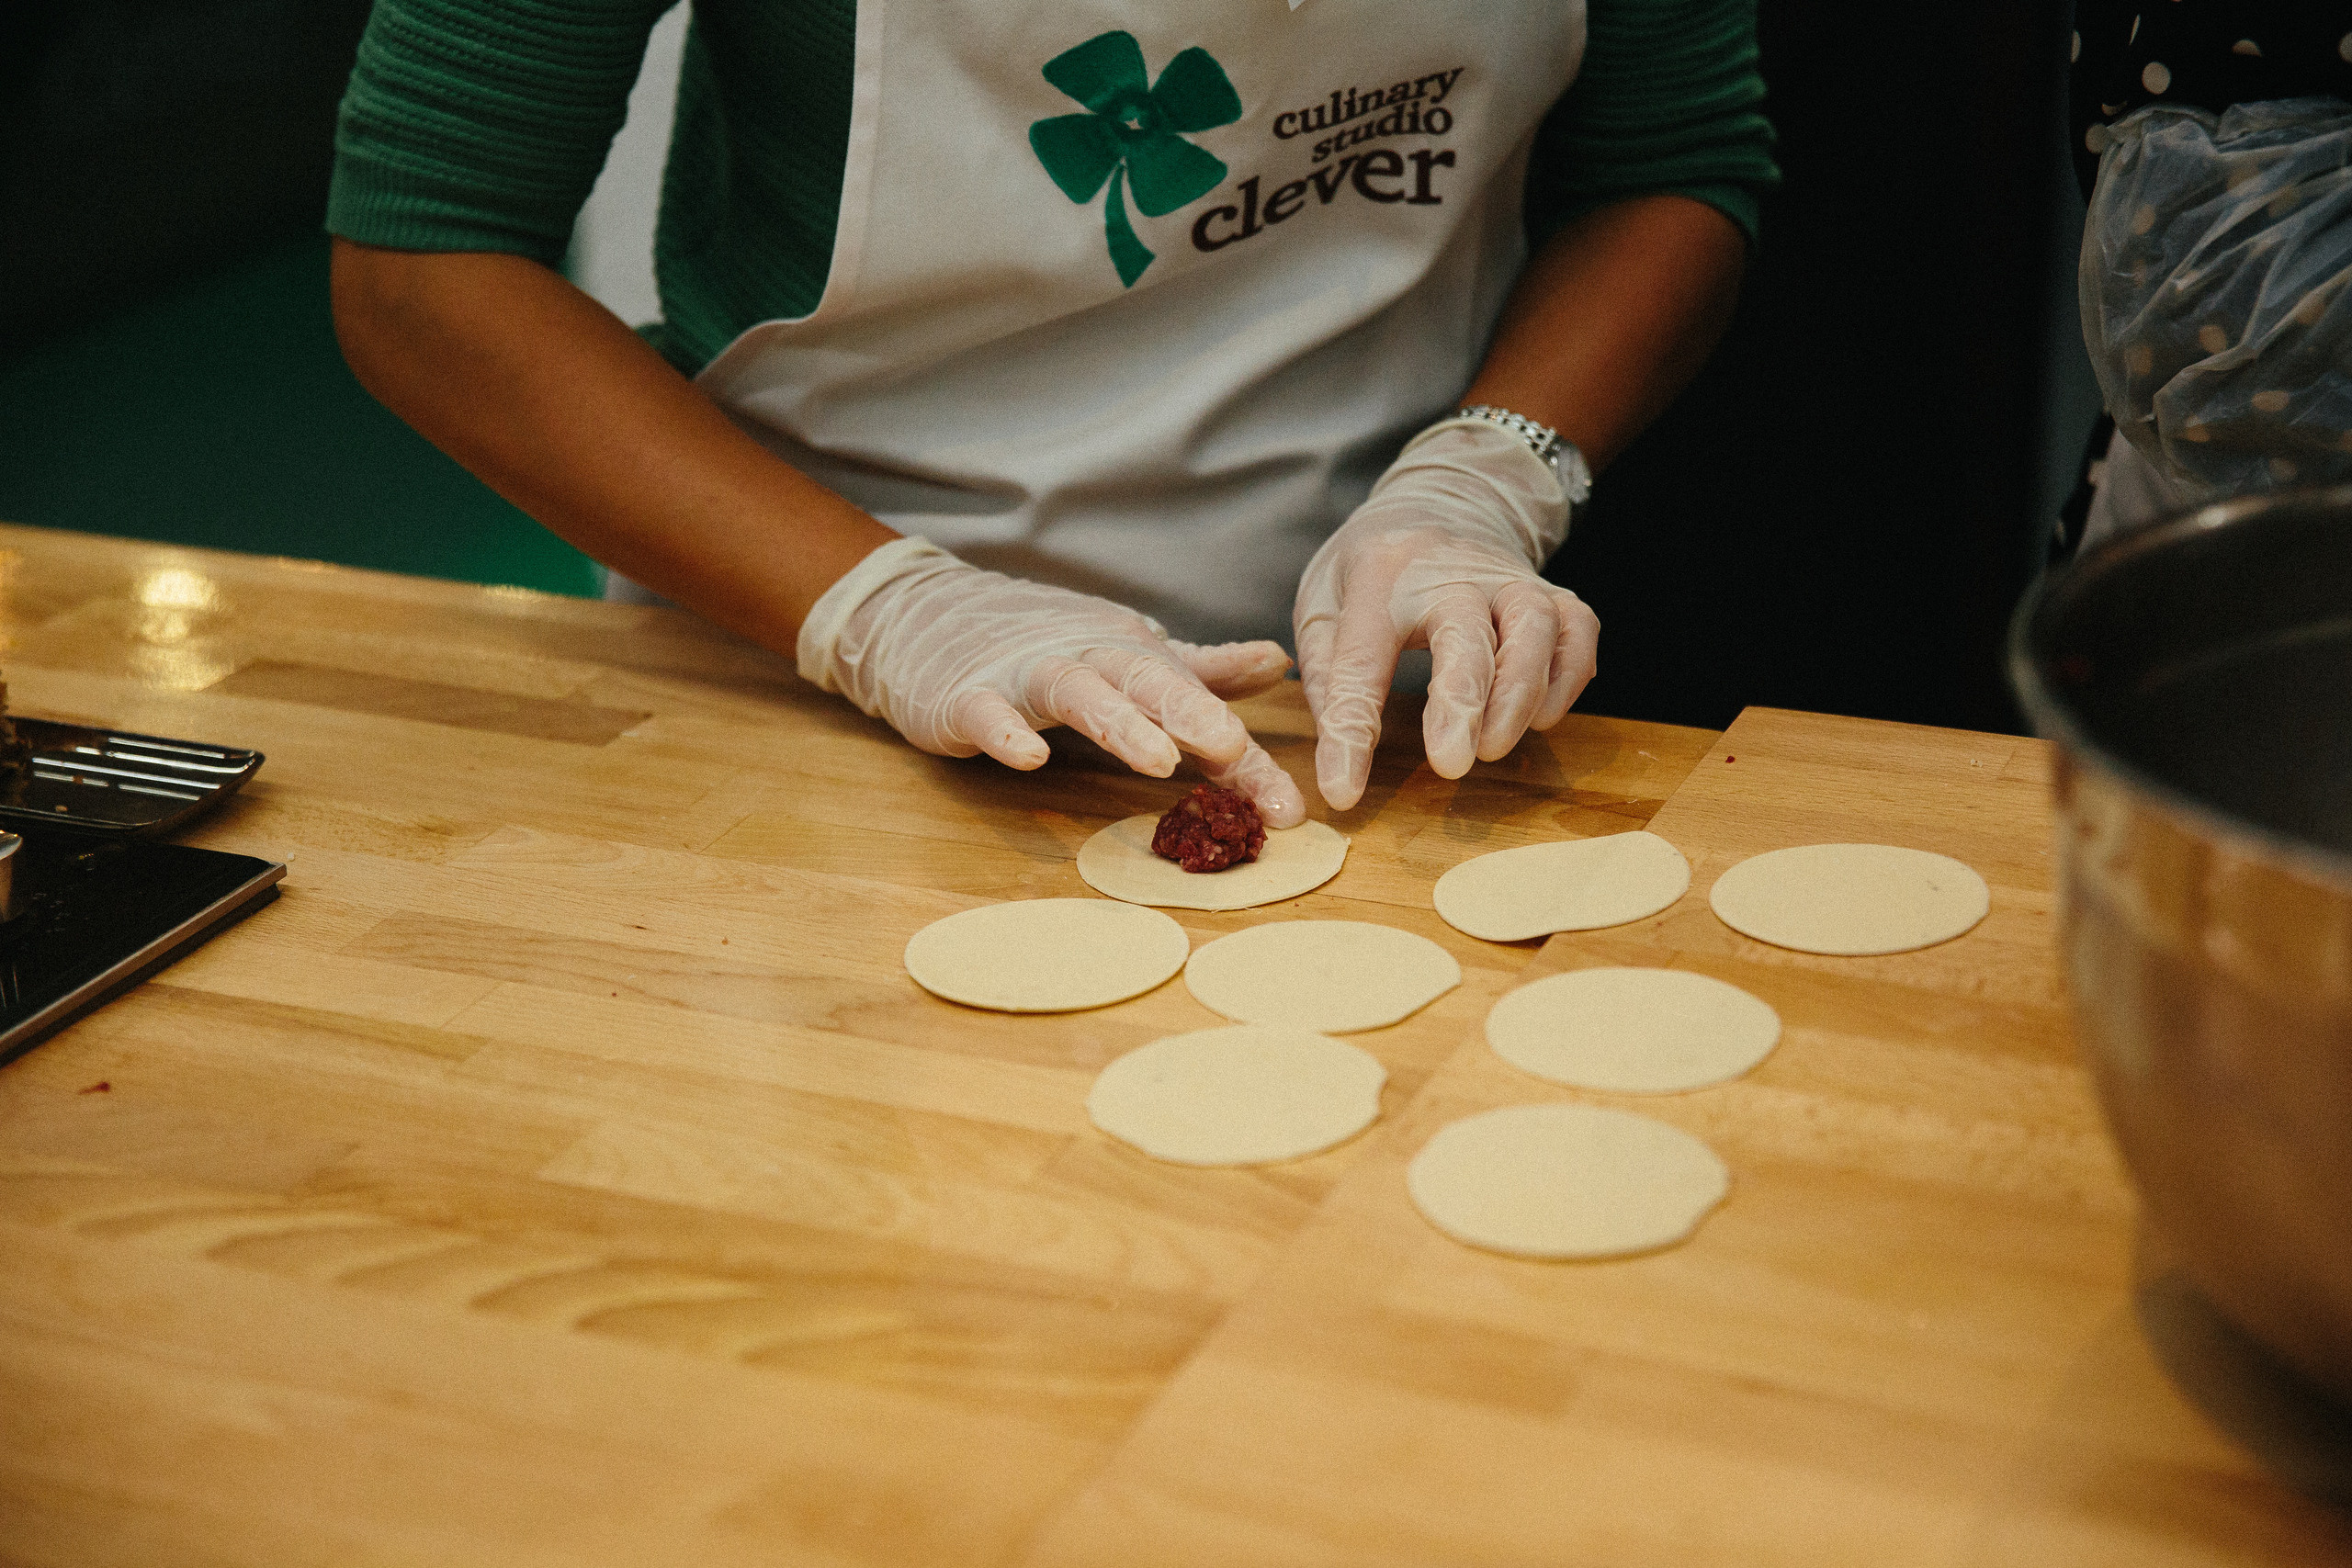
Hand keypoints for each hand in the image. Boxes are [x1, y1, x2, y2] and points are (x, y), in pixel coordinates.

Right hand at [801, 538, 1306, 825]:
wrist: (925, 611)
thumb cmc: (1040, 641)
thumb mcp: (1127, 653)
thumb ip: (1200, 669)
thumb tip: (1279, 662)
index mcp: (1133, 656)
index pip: (1199, 709)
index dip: (1246, 760)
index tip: (1290, 810)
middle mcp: (1088, 658)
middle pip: (1145, 681)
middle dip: (1191, 711)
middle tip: (1232, 745)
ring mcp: (1025, 675)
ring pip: (1077, 691)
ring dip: (1118, 721)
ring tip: (1158, 759)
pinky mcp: (965, 696)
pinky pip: (986, 713)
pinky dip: (1007, 732)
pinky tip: (1030, 757)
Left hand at [1294, 420, 1597, 809]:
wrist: (1442, 499)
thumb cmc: (1374, 569)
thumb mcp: (1322, 604)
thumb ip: (1325, 674)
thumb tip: (1338, 753)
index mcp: (1378, 578)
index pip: (1360, 659)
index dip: (1351, 732)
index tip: (1344, 792)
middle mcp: (1449, 573)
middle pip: (1465, 631)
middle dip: (1463, 701)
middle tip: (1452, 766)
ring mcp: (1508, 579)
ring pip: (1534, 626)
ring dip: (1520, 695)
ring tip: (1494, 748)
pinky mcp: (1552, 593)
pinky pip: (1578, 631)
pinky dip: (1567, 680)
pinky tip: (1540, 718)